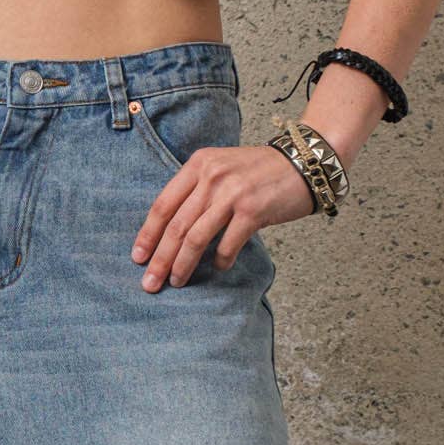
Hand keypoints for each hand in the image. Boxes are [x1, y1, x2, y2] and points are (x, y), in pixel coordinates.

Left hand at [132, 141, 320, 289]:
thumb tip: (172, 229)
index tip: (138, 257)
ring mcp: (232, 194)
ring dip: (182, 264)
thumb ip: (197, 190)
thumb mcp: (222, 168)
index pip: (163, 204)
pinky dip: (220, 260)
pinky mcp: (252, 211)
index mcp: (199, 165)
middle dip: (159, 258)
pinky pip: (227, 244)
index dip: (147, 234)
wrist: (305, 162)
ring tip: (176, 281)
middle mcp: (212, 177)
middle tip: (149, 282)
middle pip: (175, 225)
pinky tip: (219, 267)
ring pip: (195, 238)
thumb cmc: (261, 171)